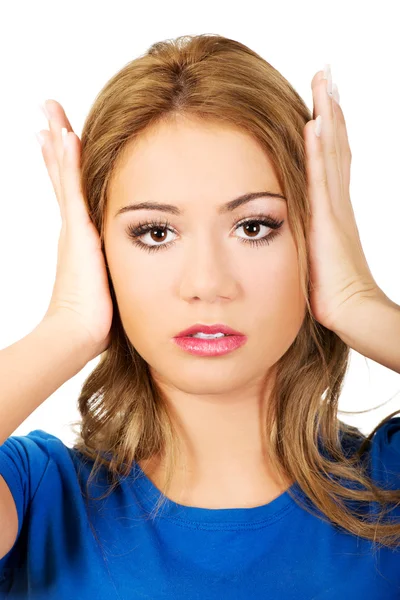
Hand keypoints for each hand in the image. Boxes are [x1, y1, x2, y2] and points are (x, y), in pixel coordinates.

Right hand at [37, 99, 112, 358]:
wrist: (78, 333)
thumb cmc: (95, 317)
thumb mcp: (107, 284)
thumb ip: (111, 270)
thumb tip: (117, 271)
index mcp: (80, 238)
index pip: (72, 193)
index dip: (63, 166)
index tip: (59, 140)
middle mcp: (72, 227)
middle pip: (62, 175)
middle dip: (56, 143)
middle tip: (47, 114)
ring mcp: (72, 227)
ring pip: (64, 174)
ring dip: (58, 141)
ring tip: (49, 110)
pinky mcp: (77, 233)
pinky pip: (72, 188)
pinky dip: (67, 162)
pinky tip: (64, 135)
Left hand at [303, 65, 383, 333]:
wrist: (350, 309)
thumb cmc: (332, 290)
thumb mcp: (317, 254)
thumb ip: (311, 236)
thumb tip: (297, 228)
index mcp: (333, 209)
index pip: (333, 159)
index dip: (331, 130)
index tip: (324, 103)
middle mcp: (337, 201)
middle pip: (336, 145)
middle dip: (331, 110)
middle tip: (327, 76)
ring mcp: (335, 208)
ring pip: (332, 152)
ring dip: (328, 116)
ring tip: (325, 84)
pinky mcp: (328, 220)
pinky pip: (322, 178)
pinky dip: (320, 150)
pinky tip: (316, 124)